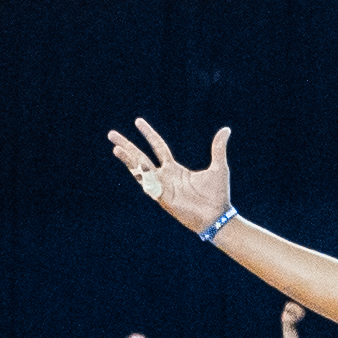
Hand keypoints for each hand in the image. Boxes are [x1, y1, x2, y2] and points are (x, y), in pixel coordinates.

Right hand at [108, 117, 233, 233]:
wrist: (218, 216)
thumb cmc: (217, 195)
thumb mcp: (219, 167)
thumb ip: (218, 148)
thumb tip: (226, 130)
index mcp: (174, 169)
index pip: (158, 147)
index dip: (148, 134)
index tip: (138, 121)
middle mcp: (164, 177)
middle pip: (140, 157)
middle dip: (127, 145)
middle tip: (111, 134)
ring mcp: (162, 187)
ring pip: (140, 170)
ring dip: (128, 160)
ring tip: (116, 148)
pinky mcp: (163, 198)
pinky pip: (150, 185)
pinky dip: (144, 176)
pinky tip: (136, 165)